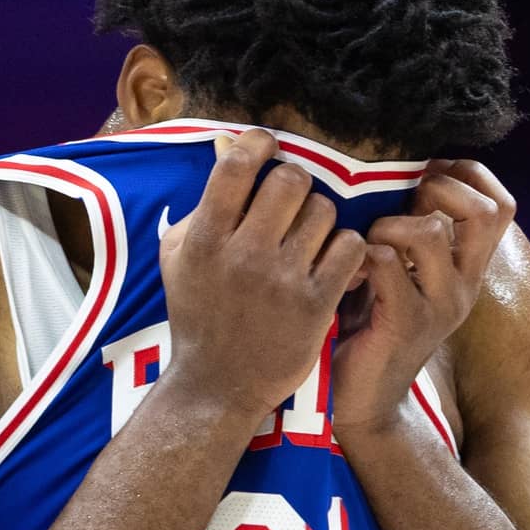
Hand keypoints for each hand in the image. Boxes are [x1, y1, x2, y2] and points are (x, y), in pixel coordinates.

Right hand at [159, 130, 369, 423]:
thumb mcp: (180, 259)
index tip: (267, 146)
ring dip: (320, 219)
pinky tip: (331, 262)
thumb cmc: (198, 316)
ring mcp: (282, 280)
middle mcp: (244, 254)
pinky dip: (345, 250)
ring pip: (324, 211)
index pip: (238, 165)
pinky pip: (350, 247)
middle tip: (290, 203)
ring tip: (308, 240)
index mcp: (205, 239)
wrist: (217, 386)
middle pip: (291, 180)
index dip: (258, 143)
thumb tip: (227, 147)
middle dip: (294, 184)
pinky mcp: (316, 304)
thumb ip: (202, 205)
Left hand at [331, 159, 515, 437]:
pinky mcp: (406, 323)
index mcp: (468, 269)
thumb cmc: (372, 325)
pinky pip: (387, 262)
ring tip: (367, 245)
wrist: (365, 400)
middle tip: (400, 208)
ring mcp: (440, 306)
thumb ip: (413, 231)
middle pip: (484, 211)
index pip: (500, 205)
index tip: (423, 179)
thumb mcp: (404, 272)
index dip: (465, 176)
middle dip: (437, 190)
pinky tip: (350, 273)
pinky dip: (362, 254)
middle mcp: (465, 285)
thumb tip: (403, 172)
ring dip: (388, 224)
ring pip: (431, 231)